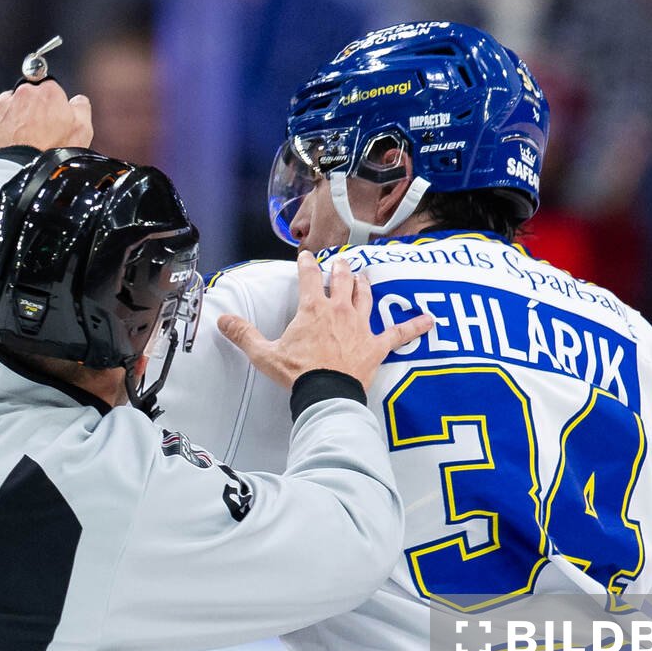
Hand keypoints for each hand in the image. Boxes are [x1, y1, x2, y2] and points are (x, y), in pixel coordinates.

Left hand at [0, 79, 92, 155]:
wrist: (22, 172)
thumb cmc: (52, 153)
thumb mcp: (82, 131)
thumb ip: (81, 108)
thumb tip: (78, 101)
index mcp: (48, 92)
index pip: (50, 88)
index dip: (52, 104)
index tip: (53, 118)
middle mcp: (24, 93)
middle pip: (29, 94)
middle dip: (32, 109)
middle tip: (37, 131)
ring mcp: (3, 105)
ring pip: (10, 104)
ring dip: (15, 116)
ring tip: (21, 138)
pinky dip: (0, 126)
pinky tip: (8, 140)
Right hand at [218, 252, 433, 391]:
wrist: (325, 394)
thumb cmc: (296, 374)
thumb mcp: (264, 353)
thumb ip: (243, 334)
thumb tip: (222, 320)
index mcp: (312, 308)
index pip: (308, 277)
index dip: (305, 264)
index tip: (304, 256)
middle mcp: (339, 310)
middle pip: (341, 280)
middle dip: (339, 268)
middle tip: (339, 261)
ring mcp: (361, 325)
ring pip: (366, 295)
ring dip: (364, 284)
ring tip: (364, 275)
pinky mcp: (377, 344)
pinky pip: (400, 333)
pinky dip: (414, 326)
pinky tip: (430, 319)